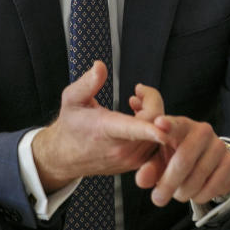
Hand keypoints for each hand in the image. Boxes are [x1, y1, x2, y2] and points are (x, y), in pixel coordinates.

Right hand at [32, 61, 167, 191]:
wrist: (66, 157)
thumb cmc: (71, 126)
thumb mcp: (72, 99)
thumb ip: (87, 82)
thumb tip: (100, 66)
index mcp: (105, 131)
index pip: (132, 130)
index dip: (150, 130)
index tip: (163, 131)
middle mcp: (121, 149)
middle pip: (155, 123)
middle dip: (152, 101)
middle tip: (137, 92)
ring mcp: (131, 159)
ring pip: (160, 132)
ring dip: (153, 114)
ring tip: (134, 104)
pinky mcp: (137, 163)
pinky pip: (157, 142)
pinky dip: (154, 127)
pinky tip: (138, 118)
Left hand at [137, 115, 229, 206]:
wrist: (210, 161)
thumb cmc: (177, 156)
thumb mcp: (161, 159)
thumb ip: (150, 168)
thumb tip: (142, 180)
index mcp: (182, 125)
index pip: (175, 124)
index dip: (168, 125)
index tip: (158, 124)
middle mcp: (203, 131)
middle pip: (183, 160)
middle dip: (168, 183)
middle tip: (157, 199)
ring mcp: (219, 146)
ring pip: (197, 177)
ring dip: (183, 192)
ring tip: (179, 192)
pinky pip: (213, 187)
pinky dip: (200, 196)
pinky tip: (196, 192)